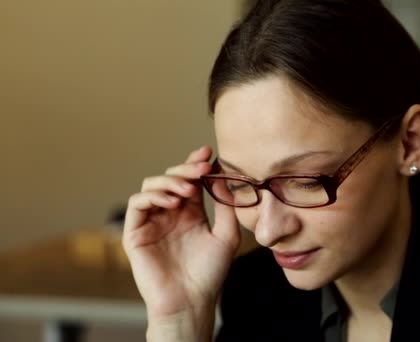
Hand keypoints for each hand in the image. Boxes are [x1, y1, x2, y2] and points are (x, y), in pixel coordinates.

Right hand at [122, 146, 239, 339]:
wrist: (192, 301)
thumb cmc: (210, 273)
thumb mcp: (226, 234)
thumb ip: (225, 206)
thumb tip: (223, 176)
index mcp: (190, 213)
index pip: (190, 180)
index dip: (195, 163)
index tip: (208, 153)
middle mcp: (169, 214)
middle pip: (171, 177)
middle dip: (185, 168)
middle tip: (201, 167)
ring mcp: (152, 222)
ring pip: (151, 185)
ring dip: (170, 180)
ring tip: (188, 190)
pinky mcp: (136, 233)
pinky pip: (137, 204)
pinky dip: (153, 196)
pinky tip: (172, 201)